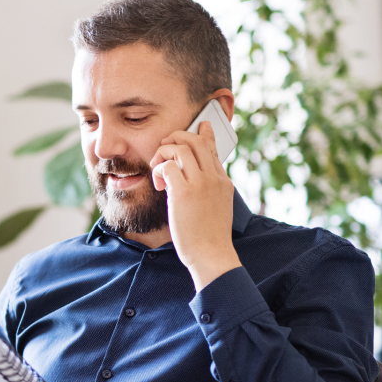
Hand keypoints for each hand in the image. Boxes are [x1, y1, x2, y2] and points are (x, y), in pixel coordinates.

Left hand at [150, 121, 240, 290]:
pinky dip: (159, 170)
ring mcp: (200, 183)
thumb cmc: (210, 238)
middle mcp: (214, 178)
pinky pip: (168, 166)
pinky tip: (159, 186)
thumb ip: (210, 192)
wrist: (212, 255)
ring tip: (158, 171)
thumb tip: (195, 185)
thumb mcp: (218, 209)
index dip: (204, 135)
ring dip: (163, 154)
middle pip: (195, 140)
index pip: (213, 149)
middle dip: (176, 137)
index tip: (201, 126)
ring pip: (180, 147)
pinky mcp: (184, 192)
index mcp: (223, 182)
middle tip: (164, 149)